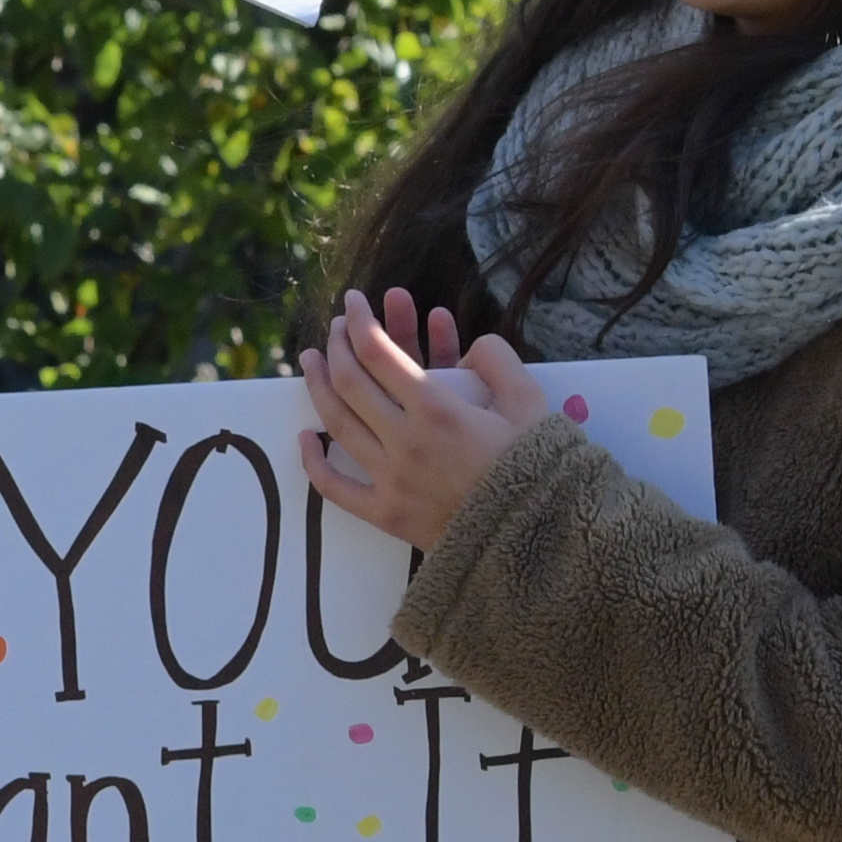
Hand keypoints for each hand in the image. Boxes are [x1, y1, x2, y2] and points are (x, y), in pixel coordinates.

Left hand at [287, 284, 563, 550]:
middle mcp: (404, 441)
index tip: (354, 302)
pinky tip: (304, 437)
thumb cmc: (538, 468)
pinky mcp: (385, 514)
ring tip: (310, 361)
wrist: (537, 539)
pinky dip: (314, 461)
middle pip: (350, 383)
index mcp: (437, 409)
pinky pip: (335, 488)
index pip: (378, 353)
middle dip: (338, 346)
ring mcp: (389, 479)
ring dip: (318, 387)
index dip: (361, 321)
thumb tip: (470, 349)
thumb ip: (498, 359)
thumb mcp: (530, 401)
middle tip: (336, 328)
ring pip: (337, 425)